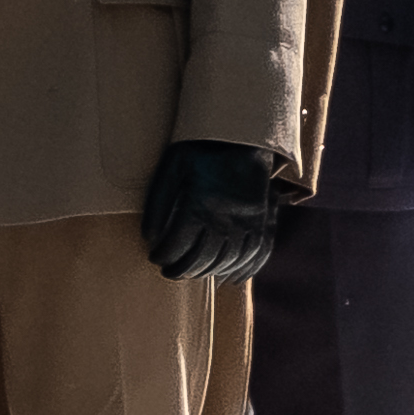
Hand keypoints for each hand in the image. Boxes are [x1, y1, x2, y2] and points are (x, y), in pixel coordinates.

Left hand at [140, 141, 281, 284]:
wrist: (244, 138)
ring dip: (206, 273)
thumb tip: (149, 237)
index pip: (176, 247)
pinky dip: (241, 271)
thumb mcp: (172, 167)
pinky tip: (227, 276)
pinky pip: (255, 256)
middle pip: (200, 260)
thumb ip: (158, 202)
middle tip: (169, 271)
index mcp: (199, 206)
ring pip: (226, 263)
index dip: (162, 257)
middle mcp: (225, 220)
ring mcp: (248, 224)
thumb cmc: (202, 151)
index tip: (154, 257)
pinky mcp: (264, 223)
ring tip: (191, 272)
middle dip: (181, 270)